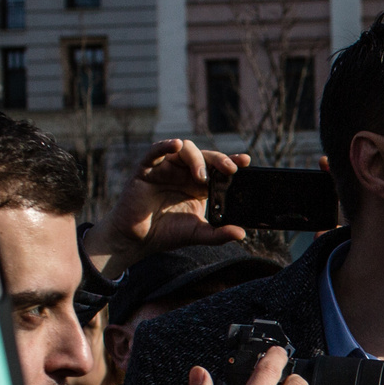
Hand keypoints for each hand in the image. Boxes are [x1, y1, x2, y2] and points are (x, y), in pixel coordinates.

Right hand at [81, 139, 251, 279]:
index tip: (246, 161)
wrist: (137, 240)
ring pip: (183, 149)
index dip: (232, 161)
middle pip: (204, 156)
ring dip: (196, 158)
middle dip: (219, 160)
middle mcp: (183, 173)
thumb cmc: (166, 233)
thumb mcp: (197, 233)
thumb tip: (241, 234)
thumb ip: (218, 233)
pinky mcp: (146, 170)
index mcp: (198, 185)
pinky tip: (175, 144)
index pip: (218, 169)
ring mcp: (165, 169)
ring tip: (202, 176)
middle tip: (231, 169)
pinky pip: (155, 152)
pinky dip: (165, 145)